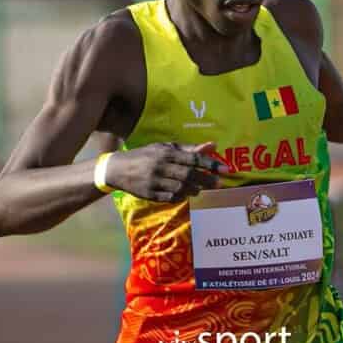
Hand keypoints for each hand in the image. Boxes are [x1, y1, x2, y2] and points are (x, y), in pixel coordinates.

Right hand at [106, 141, 225, 202]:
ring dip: (195, 189)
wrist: (117, 169)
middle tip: (219, 183)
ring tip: (201, 188)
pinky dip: (181, 197)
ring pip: (181, 188)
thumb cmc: (146, 156)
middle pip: (190, 175)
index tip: (226, 169)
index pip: (194, 159)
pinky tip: (186, 194)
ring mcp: (154, 182)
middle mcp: (161, 167)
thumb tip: (212, 145)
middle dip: (207, 179)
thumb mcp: (165, 148)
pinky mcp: (149, 194)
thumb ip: (189, 148)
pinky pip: (170, 198)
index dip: (211, 164)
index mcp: (166, 153)